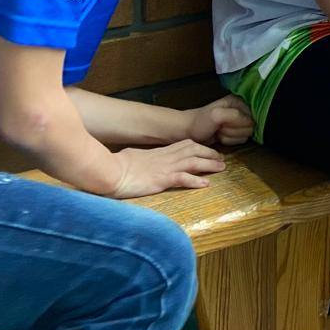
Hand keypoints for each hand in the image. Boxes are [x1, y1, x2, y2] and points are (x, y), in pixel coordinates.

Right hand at [109, 140, 225, 198]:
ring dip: (209, 164)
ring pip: (193, 162)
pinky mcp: (161, 180)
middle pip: (193, 150)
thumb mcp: (131, 158)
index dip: (199, 147)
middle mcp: (164, 157)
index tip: (209, 151)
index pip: (184, 145)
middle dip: (209, 153)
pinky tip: (205, 184)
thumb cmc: (115, 166)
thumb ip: (140, 158)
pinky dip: (195, 180)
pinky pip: (182, 178)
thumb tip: (138, 159)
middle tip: (221, 159)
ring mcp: (164, 168)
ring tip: (221, 168)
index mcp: (158, 153)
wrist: (108, 172)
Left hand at [185, 95, 253, 146]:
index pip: (253, 116)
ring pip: (246, 135)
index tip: (226, 122)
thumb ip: (235, 116)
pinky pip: (241, 141)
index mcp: (240, 101)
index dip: (240, 123)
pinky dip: (229, 141)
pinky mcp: (236, 132)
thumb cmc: (200, 122)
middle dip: (234, 131)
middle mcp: (242, 110)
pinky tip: (220, 136)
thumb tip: (251, 122)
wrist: (188, 131)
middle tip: (220, 127)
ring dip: (230, 136)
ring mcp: (239, 122)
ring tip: (218, 131)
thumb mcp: (217, 115)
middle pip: (251, 127)